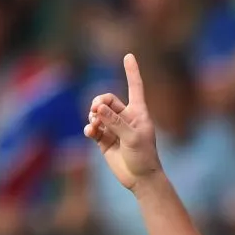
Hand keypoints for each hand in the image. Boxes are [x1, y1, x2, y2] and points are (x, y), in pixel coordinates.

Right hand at [83, 54, 161, 190]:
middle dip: (99, 102)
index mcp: (138, 113)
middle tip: (96, 110)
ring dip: (93, 116)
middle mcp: (126, 118)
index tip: (128, 55)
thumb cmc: (143, 157)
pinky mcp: (105, 141)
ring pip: (98, 113)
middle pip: (108, 100)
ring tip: (95, 125)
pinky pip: (93, 128)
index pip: (135, 87)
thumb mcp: (132, 137)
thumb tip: (98, 108)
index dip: (131, 72)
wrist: (140, 179)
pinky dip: (90, 128)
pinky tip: (91, 132)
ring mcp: (114, 129)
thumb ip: (115, 121)